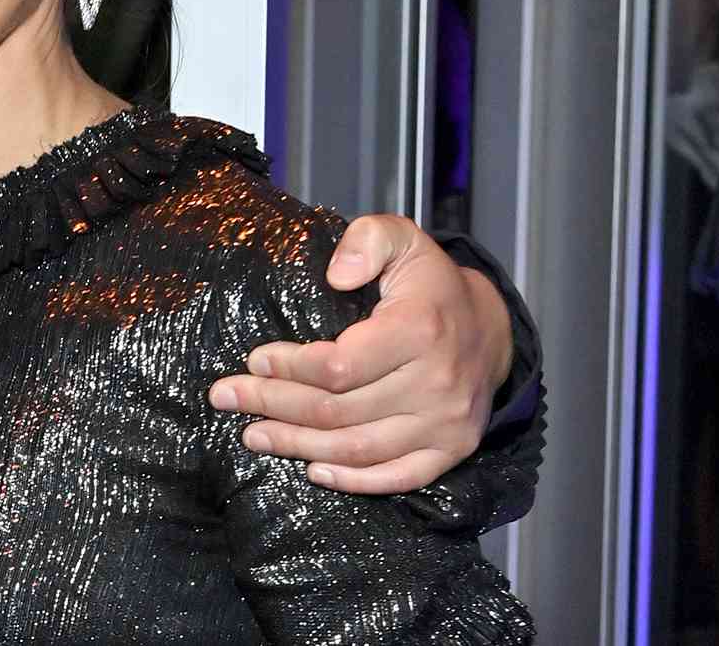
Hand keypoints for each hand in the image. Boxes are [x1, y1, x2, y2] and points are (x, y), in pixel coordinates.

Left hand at [207, 213, 513, 493]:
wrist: (490, 328)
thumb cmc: (430, 284)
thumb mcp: (402, 238)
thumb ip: (368, 240)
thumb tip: (336, 273)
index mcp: (420, 330)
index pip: (340, 366)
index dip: (290, 367)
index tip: (253, 360)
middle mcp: (436, 384)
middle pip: (340, 410)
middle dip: (274, 404)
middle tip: (227, 398)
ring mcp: (446, 424)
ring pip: (359, 448)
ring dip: (299, 445)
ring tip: (253, 434)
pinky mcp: (452, 451)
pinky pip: (398, 477)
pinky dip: (353, 480)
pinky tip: (313, 470)